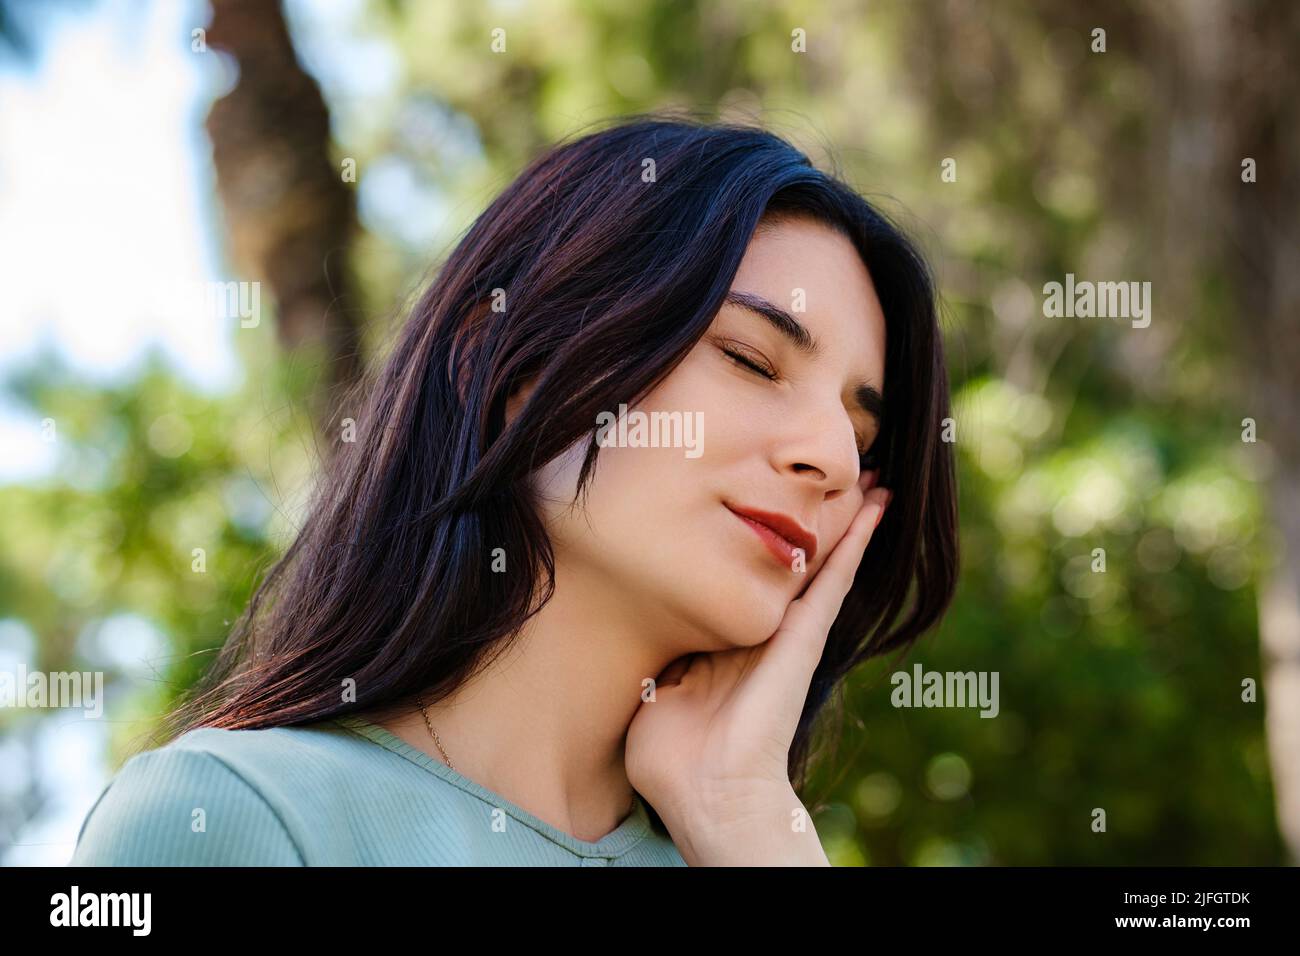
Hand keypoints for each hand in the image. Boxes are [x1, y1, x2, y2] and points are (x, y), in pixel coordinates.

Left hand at [625, 471, 891, 863]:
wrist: (707, 794)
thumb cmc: (672, 756)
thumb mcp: (655, 690)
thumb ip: (659, 659)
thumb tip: (647, 637)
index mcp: (726, 644)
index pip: (747, 583)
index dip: (760, 548)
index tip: (766, 503)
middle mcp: (763, 635)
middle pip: (795, 566)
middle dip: (817, 524)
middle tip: (845, 479)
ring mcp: (789, 636)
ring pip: (822, 565)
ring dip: (848, 522)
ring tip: (873, 481)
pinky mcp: (805, 640)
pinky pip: (834, 582)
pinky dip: (856, 543)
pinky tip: (875, 508)